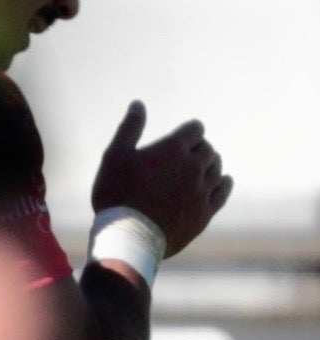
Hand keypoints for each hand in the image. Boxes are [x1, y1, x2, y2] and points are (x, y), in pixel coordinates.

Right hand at [89, 100, 228, 256]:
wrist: (128, 235)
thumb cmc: (116, 193)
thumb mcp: (115, 156)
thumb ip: (130, 128)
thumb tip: (138, 104)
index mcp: (173, 149)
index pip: (195, 129)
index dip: (188, 131)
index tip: (181, 137)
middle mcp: (194, 166)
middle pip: (207, 149)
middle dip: (198, 148)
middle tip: (186, 154)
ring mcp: (203, 190)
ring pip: (217, 169)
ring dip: (210, 165)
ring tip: (198, 169)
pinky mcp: (206, 211)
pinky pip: (222, 192)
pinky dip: (223, 183)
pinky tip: (220, 181)